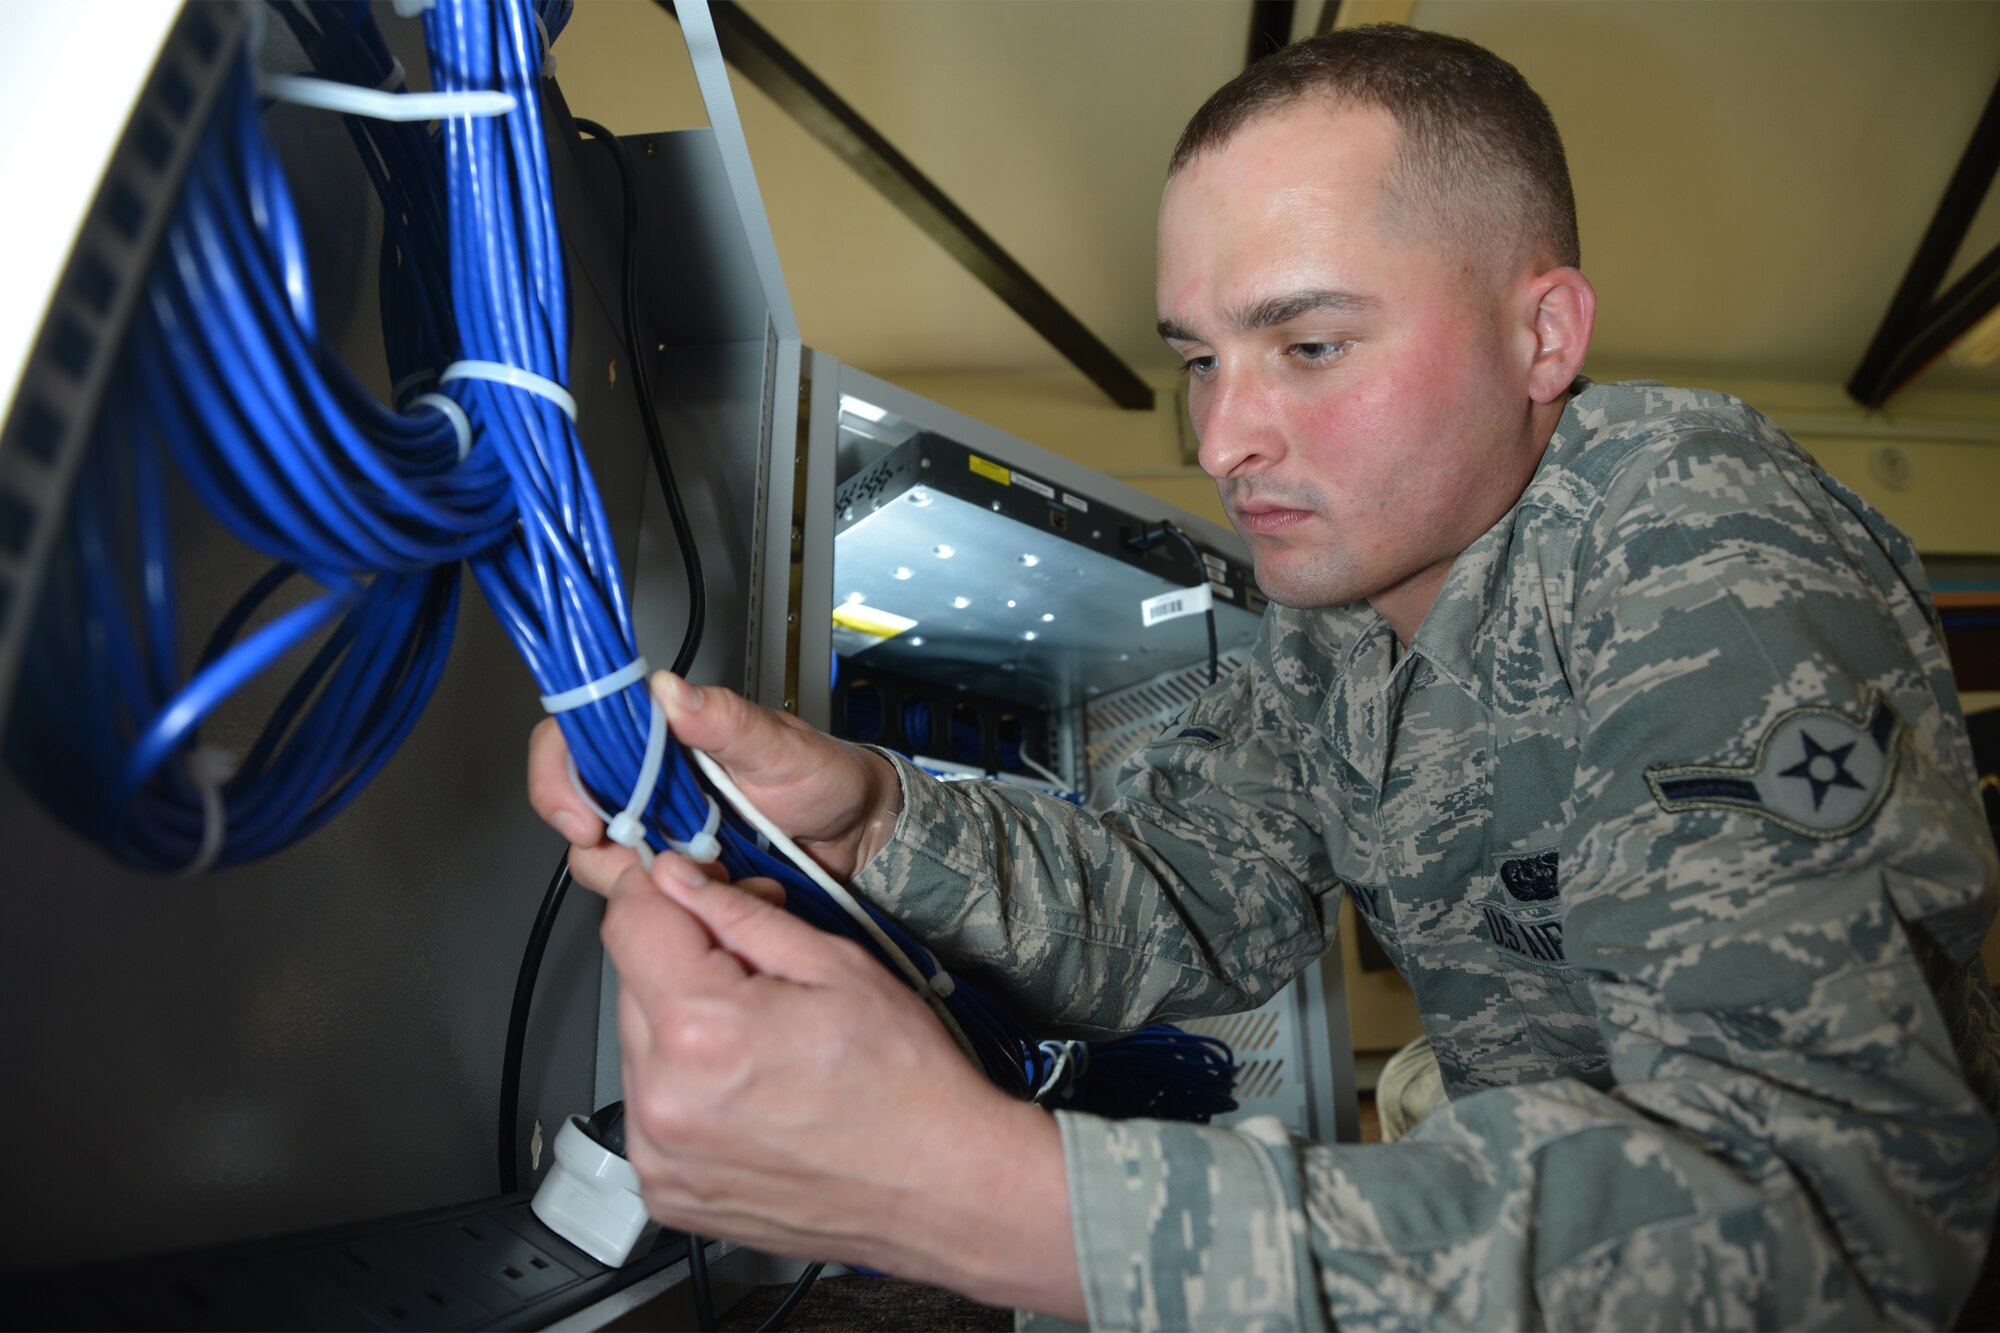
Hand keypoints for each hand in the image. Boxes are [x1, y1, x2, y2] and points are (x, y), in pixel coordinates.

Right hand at [527, 671, 901, 895]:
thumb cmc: (824, 777)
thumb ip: (727, 720)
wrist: (858, 836)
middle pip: (576, 805)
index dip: (559, 776)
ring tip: (708, 870)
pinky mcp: (675, 872)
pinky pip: (645, 894)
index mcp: (662, 731)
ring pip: (604, 858)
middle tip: (651, 861)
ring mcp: (659, 827)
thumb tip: (668, 691)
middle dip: (600, 843)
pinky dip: (673, 902)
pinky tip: (718, 889)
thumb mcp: (782, 747)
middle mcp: (649, 777)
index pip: (575, 737)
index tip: (582, 820)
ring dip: (643, 878)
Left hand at [602, 852, 1084, 1319]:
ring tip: (762, 1040)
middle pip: (632, 981)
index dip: (660, 888)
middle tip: (758, 970)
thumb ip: (741, 915)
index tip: (689, 886)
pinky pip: (650, 1107)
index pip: (629, 922)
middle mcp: (665, 1100)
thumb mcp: (836, 965)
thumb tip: (680, 879)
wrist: (938, 1186)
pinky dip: (686, 1087)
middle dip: (684, 958)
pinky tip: (748, 1088)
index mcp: (703, 1030)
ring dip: (683, 1026)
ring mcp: (660, 1155)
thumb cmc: (906, 1086)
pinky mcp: (668, 1190)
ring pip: (640, 1044)